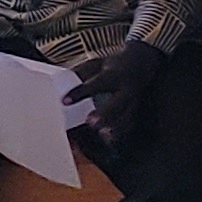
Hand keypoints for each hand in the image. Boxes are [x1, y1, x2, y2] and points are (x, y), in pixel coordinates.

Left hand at [69, 40, 169, 154]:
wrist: (142, 63)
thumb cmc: (114, 65)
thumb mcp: (97, 64)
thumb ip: (80, 74)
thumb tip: (60, 84)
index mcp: (114, 74)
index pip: (96, 83)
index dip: (80, 92)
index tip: (65, 101)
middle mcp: (126, 88)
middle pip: (117, 102)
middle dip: (105, 113)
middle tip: (90, 122)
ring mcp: (133, 100)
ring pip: (126, 115)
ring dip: (115, 126)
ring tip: (102, 133)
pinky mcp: (136, 109)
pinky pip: (130, 123)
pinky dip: (120, 132)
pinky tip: (109, 138)